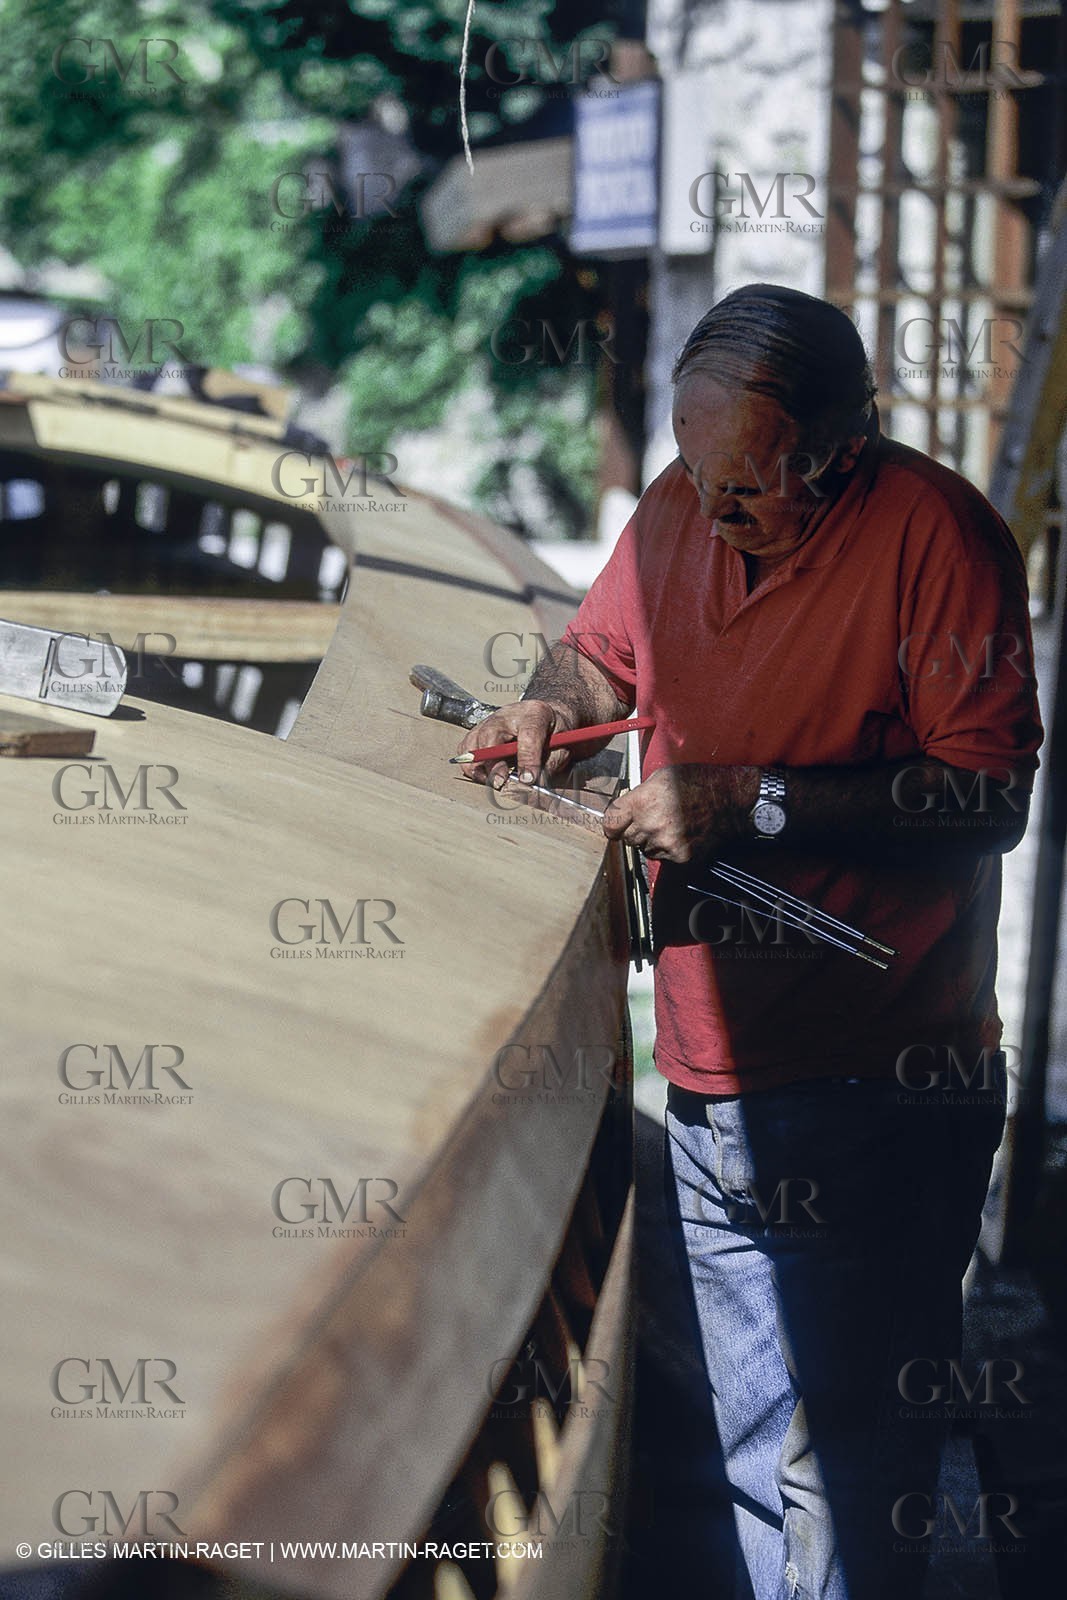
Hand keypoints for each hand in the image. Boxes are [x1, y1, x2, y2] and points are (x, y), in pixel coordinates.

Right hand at [456, 699, 575, 788]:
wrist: (542, 716)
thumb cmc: (552, 731)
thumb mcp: (562, 745)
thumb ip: (550, 765)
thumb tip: (534, 784)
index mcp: (534, 714)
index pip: (528, 735)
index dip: (527, 759)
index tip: (528, 779)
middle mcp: (507, 715)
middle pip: (490, 738)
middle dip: (494, 765)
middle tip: (502, 783)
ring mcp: (488, 722)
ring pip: (473, 745)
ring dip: (480, 768)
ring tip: (493, 781)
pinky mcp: (477, 731)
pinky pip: (465, 750)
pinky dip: (471, 766)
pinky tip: (485, 774)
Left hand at [601, 765, 756, 862]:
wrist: (730, 798)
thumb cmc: (698, 782)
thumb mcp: (661, 777)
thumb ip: (639, 795)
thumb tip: (625, 809)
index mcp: (642, 802)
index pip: (610, 824)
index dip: (612, 824)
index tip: (616, 824)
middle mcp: (651, 825)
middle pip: (626, 839)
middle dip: (633, 830)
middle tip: (649, 819)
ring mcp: (666, 842)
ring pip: (643, 849)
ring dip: (650, 840)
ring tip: (668, 825)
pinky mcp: (680, 855)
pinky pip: (662, 857)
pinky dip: (667, 848)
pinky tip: (679, 833)